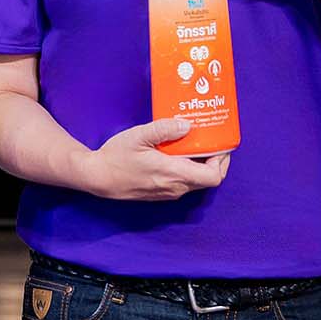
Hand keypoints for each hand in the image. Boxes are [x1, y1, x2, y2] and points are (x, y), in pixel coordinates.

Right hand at [83, 119, 229, 200]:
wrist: (97, 178)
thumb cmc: (117, 157)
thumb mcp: (139, 136)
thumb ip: (164, 129)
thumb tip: (187, 125)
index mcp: (174, 173)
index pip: (214, 176)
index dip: (222, 161)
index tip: (219, 145)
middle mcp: (175, 187)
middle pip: (208, 179)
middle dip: (213, 160)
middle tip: (209, 140)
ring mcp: (168, 193)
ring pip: (195, 181)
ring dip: (199, 165)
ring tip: (192, 143)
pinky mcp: (160, 194)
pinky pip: (182, 183)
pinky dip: (187, 169)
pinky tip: (176, 153)